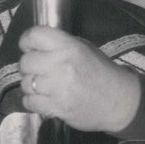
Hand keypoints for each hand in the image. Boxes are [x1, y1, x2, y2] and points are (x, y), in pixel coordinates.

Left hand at [18, 26, 140, 132]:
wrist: (119, 101)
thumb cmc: (101, 72)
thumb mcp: (85, 49)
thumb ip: (60, 45)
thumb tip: (35, 45)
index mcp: (69, 47)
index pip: (35, 36)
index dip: (27, 41)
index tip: (29, 47)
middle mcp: (61, 65)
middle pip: (25, 62)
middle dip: (28, 66)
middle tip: (38, 70)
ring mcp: (58, 88)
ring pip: (25, 83)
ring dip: (30, 85)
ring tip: (42, 86)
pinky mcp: (56, 107)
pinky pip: (29, 102)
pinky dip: (32, 101)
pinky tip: (43, 99)